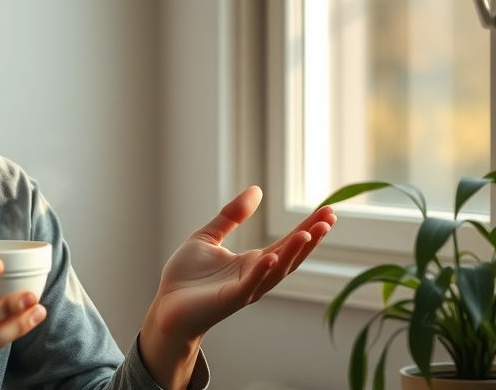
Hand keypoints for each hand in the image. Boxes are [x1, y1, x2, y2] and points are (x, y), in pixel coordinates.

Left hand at [140, 186, 335, 387]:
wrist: (166, 305)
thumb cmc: (186, 276)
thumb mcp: (208, 236)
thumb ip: (231, 216)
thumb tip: (257, 190)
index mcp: (252, 262)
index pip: (287, 242)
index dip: (308, 227)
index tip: (328, 211)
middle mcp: (256, 276)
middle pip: (289, 256)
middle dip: (310, 238)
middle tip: (329, 218)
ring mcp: (245, 289)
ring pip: (275, 271)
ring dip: (292, 253)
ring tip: (308, 234)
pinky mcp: (229, 300)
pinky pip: (249, 285)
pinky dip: (261, 272)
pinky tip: (271, 257)